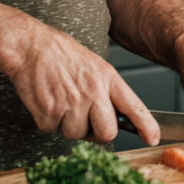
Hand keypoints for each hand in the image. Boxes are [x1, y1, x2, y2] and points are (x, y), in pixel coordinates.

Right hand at [5, 23, 160, 144]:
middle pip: (106, 133)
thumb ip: (106, 89)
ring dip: (67, 125)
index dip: (146, 125)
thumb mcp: (94, 65)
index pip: (133, 106)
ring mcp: (71, 103)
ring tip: (61, 100)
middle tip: (85, 121)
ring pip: (76, 135)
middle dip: (96, 134)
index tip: (152, 138)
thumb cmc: (60, 53)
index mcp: (107, 78)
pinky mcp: (49, 112)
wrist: (30, 46)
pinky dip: (47, 121)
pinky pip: (52, 130)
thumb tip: (116, 115)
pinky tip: (47, 100)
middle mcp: (92, 91)